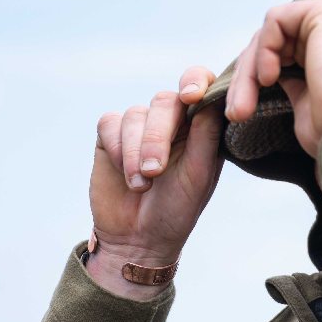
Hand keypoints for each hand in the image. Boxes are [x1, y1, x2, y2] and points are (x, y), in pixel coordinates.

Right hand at [89, 65, 223, 264]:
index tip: (191, 97)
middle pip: (165, 101)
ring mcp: (140, 126)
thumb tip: (210, 100)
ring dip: (135, 152)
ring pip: (135, 114)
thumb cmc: (176, 210)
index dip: (196, 81)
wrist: (137, 239)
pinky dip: (117, 149)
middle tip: (155, 171)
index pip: (201, 86)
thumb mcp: (198, 177)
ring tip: (141, 184)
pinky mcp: (111, 135)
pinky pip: (110, 123)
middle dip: (157, 137)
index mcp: (199, 127)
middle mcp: (171, 121)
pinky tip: (124, 174)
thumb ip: (205, 137)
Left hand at [226, 0, 321, 158]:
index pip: (277, 53)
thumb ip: (288, 79)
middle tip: (235, 114)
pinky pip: (275, 20)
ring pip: (266, 35)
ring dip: (248, 73)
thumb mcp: (303, 100)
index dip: (251, 80)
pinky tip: (270, 79)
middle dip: (245, 79)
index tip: (239, 113)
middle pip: (269, 44)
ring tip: (243, 108)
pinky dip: (265, 50)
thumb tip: (262, 75)